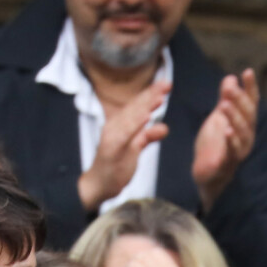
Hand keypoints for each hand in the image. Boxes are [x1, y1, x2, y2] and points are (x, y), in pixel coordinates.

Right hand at [78, 81, 170, 210]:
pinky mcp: (114, 149)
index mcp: (120, 123)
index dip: (151, 93)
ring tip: (160, 97)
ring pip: (132, 118)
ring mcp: (114, 137)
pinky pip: (127, 135)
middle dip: (151, 94)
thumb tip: (163, 128)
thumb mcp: (136, 148)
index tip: (166, 84)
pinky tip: (147, 117)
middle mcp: (116, 126)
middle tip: (167, 83)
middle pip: (135, 107)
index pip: (137, 105)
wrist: (99, 183)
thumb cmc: (116, 164)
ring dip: (146, 106)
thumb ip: (148, 136)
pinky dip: (136, 125)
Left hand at [192, 69, 258, 211]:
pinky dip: (232, 141)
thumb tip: (231, 78)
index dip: (250, 88)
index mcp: (245, 123)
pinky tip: (227, 130)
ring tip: (224, 104)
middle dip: (240, 100)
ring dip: (235, 117)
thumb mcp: (218, 118)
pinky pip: (233, 152)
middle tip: (229, 88)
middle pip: (248, 115)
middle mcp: (246, 135)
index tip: (247, 72)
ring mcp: (239, 150)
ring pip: (243, 132)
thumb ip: (225, 99)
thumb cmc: (215, 145)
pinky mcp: (228, 163)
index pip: (251, 102)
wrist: (206, 173)